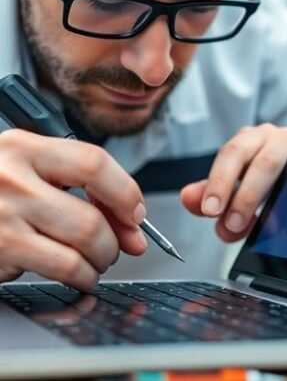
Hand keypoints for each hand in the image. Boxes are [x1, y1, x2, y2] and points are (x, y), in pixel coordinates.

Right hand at [0, 130, 147, 290]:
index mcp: (26, 148)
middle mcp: (12, 179)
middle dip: (115, 241)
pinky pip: (62, 269)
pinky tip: (75, 271)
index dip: (126, 193)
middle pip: (91, 217)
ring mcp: (2, 217)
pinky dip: (80, 276)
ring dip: (101, 261)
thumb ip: (84, 189)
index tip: (136, 214)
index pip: (95, 164)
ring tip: (94, 260)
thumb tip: (134, 229)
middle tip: (114, 247)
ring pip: (82, 245)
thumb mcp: (34, 171)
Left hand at [180, 123, 286, 241]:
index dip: (220, 182)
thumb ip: (209, 191)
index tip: (211, 210)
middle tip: (234, 225)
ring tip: (272, 231)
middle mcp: (278, 139)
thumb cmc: (257, 170)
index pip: (232, 153)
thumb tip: (189, 199)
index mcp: (250, 139)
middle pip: (266, 163)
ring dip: (285, 207)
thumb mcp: (231, 179)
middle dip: (248, 198)